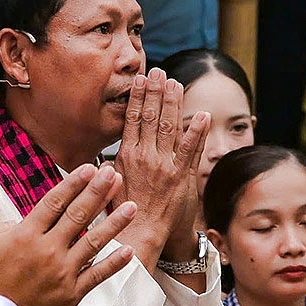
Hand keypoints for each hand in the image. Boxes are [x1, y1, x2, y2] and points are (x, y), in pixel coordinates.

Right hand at [0, 164, 135, 305]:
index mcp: (25, 235)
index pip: (55, 201)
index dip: (74, 183)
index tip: (90, 168)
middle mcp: (47, 250)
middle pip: (79, 214)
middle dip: (98, 191)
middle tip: (113, 173)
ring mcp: (62, 273)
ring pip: (94, 241)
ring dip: (114, 222)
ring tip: (131, 205)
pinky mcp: (71, 295)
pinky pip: (97, 276)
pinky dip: (115, 264)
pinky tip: (129, 250)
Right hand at [112, 67, 209, 269]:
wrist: (139, 235)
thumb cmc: (123, 214)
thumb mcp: (110, 187)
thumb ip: (110, 170)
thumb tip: (104, 161)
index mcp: (126, 157)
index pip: (133, 119)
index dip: (138, 97)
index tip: (141, 80)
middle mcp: (144, 157)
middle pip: (151, 117)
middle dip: (156, 91)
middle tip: (159, 71)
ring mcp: (163, 165)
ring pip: (169, 127)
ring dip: (174, 102)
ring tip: (176, 83)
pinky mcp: (180, 177)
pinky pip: (191, 149)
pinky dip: (197, 131)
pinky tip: (202, 115)